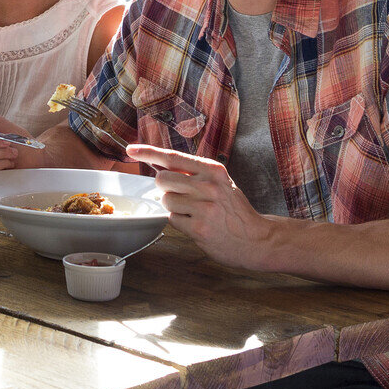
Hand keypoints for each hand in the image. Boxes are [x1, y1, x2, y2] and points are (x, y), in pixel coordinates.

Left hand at [128, 144, 276, 270]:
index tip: (131, 150)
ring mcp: (204, 208)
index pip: (172, 157)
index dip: (148, 152)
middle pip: (163, 179)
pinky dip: (180, 222)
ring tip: (193, 212)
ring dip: (173, 207)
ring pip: (166, 201)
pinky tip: (196, 224)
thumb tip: (160, 166)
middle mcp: (208, 186)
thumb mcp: (222, 183)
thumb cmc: (235, 210)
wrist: (257, 239)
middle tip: (181, 196)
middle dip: (165, 188)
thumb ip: (195, 173)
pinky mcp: (199, 228)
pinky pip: (172, 220)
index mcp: (213, 170)